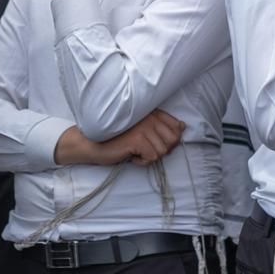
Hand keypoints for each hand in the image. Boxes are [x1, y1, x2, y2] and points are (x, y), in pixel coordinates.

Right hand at [54, 110, 184, 166]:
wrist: (92, 144)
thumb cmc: (117, 138)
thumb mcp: (141, 130)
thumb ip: (161, 127)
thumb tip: (182, 127)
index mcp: (152, 112)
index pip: (177, 127)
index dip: (170, 140)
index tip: (154, 143)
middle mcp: (150, 116)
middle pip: (173, 140)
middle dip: (161, 149)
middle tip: (145, 149)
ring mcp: (144, 127)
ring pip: (163, 151)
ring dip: (149, 156)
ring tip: (135, 151)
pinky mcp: (138, 139)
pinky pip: (152, 157)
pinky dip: (142, 161)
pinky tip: (131, 155)